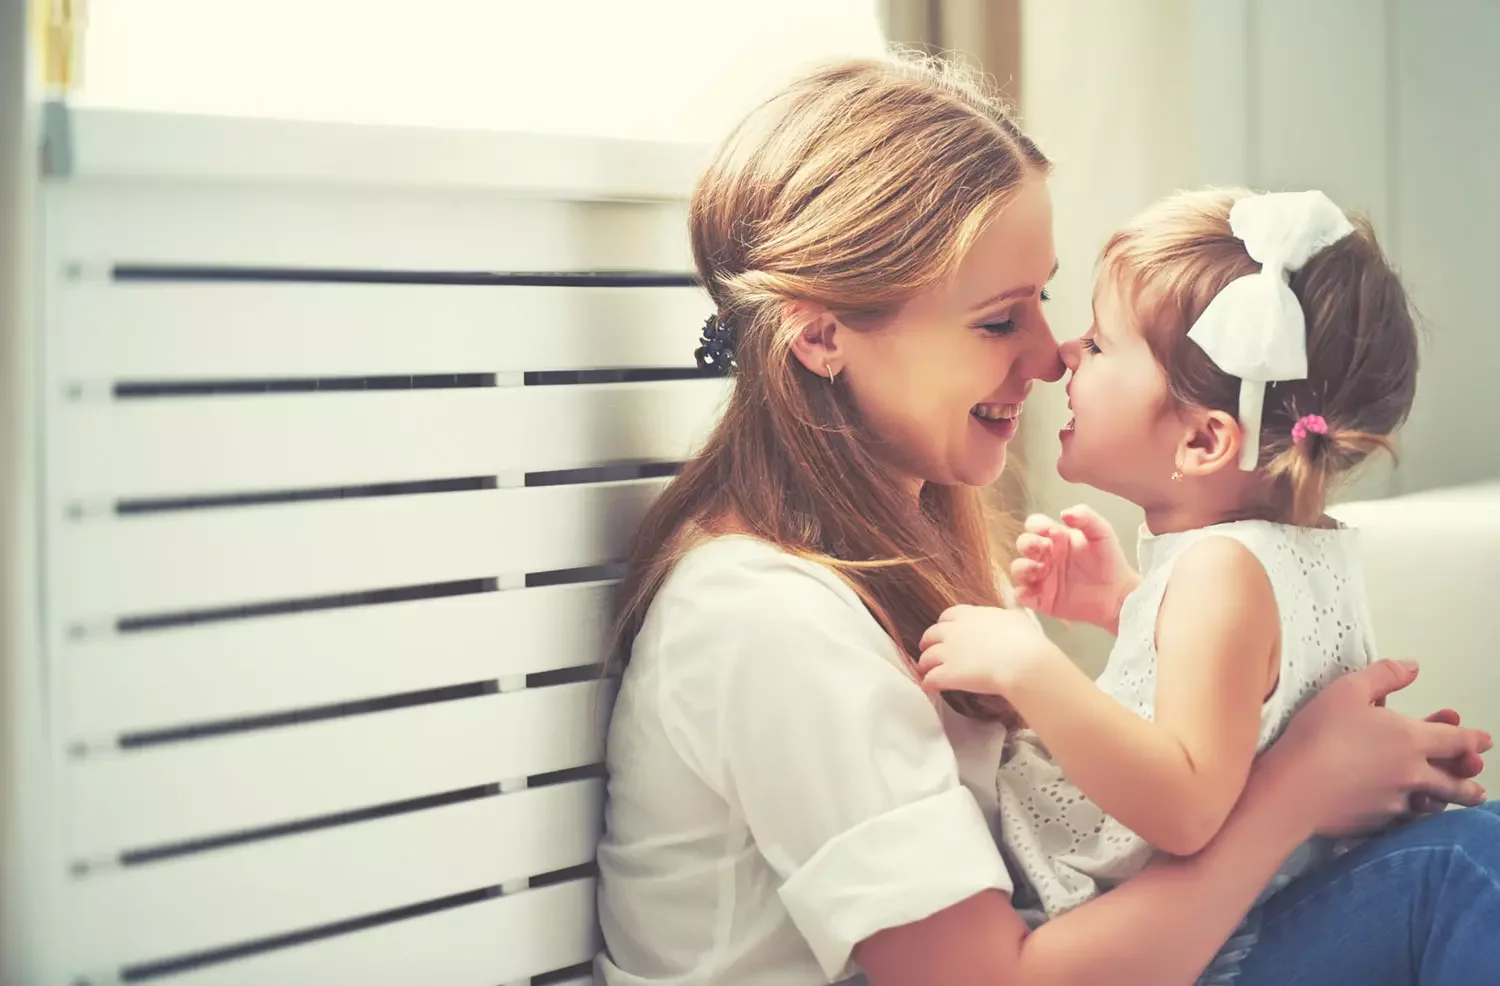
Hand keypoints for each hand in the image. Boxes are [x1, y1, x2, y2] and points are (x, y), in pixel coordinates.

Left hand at [917, 604, 1062, 695]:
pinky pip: (930, 679)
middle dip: (927, 642)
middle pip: (931, 634)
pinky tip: (928, 687)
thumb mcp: (1016, 617)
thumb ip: (1006, 615)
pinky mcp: (947, 673)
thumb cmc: (1024, 639)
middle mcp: (954, 631)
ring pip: (927, 657)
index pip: (948, 615)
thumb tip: (1010, 614)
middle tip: (927, 649)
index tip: (944, 629)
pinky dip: (928, 683)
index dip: (944, 624)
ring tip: (924, 671)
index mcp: (970, 615)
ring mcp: (948, 652)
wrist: (1021, 662)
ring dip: (924, 664)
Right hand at [1010, 506, 1139, 631]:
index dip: (1037, 526)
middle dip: (1027, 544)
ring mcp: (1042, 578)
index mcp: (1056, 538)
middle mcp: (1046, 556)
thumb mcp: (1102, 533)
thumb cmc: (1110, 562)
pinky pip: (1020, 596)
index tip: (1052, 532)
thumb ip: (1086, 517)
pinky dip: (1021, 595)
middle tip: (1043, 550)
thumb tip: (1064, 513)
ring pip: (1017, 568)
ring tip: (1040, 572)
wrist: (1118, 595)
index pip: (1034, 524)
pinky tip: (1034, 594)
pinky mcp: (1041, 599)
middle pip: (1022, 544)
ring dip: (1023, 568)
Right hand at [1258, 660, 1490, 837]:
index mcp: (1411, 739)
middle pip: (1454, 781)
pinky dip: (1415, 815)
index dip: (1473, 739)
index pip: (1455, 740)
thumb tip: (1414, 666)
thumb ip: (1383, 675)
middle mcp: (1414, 774)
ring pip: (1434, 804)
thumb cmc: (1320, 733)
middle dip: (1469, 781)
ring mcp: (1398, 802)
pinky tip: (1412, 814)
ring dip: (1451, 801)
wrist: (1296, 789)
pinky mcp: (1379, 823)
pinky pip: (1406, 820)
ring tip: (1459, 802)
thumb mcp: (1347, 691)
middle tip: (1479, 785)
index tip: (1486, 741)